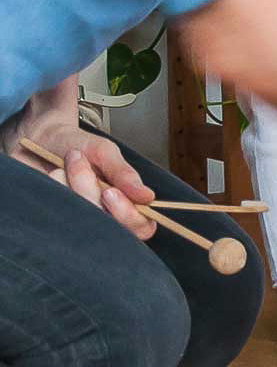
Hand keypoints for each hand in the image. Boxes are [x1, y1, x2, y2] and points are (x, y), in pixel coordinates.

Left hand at [9, 78, 155, 240]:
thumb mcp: (104, 152)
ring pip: (82, 219)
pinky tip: (52, 178)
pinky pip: (59, 217)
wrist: (38, 139)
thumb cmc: (74, 145)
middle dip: (89, 191)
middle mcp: (105, 216)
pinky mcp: (55, 221)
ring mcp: (79, 220)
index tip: (109, 193)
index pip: (141, 227)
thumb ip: (125, 175)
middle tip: (79, 163)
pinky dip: (55, 191)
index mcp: (126, 202)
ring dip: (71, 185)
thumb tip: (147, 197)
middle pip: (109, 226)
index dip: (129, 215)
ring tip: (66, 164)